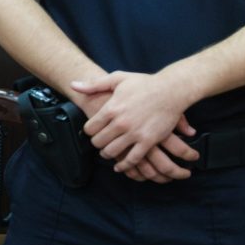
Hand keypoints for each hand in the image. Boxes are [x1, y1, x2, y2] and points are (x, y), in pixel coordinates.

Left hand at [72, 71, 199, 181]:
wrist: (171, 90)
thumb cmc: (144, 83)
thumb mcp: (117, 78)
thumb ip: (94, 84)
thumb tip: (73, 85)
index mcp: (111, 108)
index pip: (89, 128)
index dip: (89, 131)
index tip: (93, 131)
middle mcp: (120, 123)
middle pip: (98, 142)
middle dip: (97, 143)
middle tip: (100, 142)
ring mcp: (134, 133)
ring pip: (112, 152)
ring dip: (107, 154)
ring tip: (108, 152)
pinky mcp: (148, 141)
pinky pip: (132, 159)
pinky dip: (124, 165)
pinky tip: (120, 166)